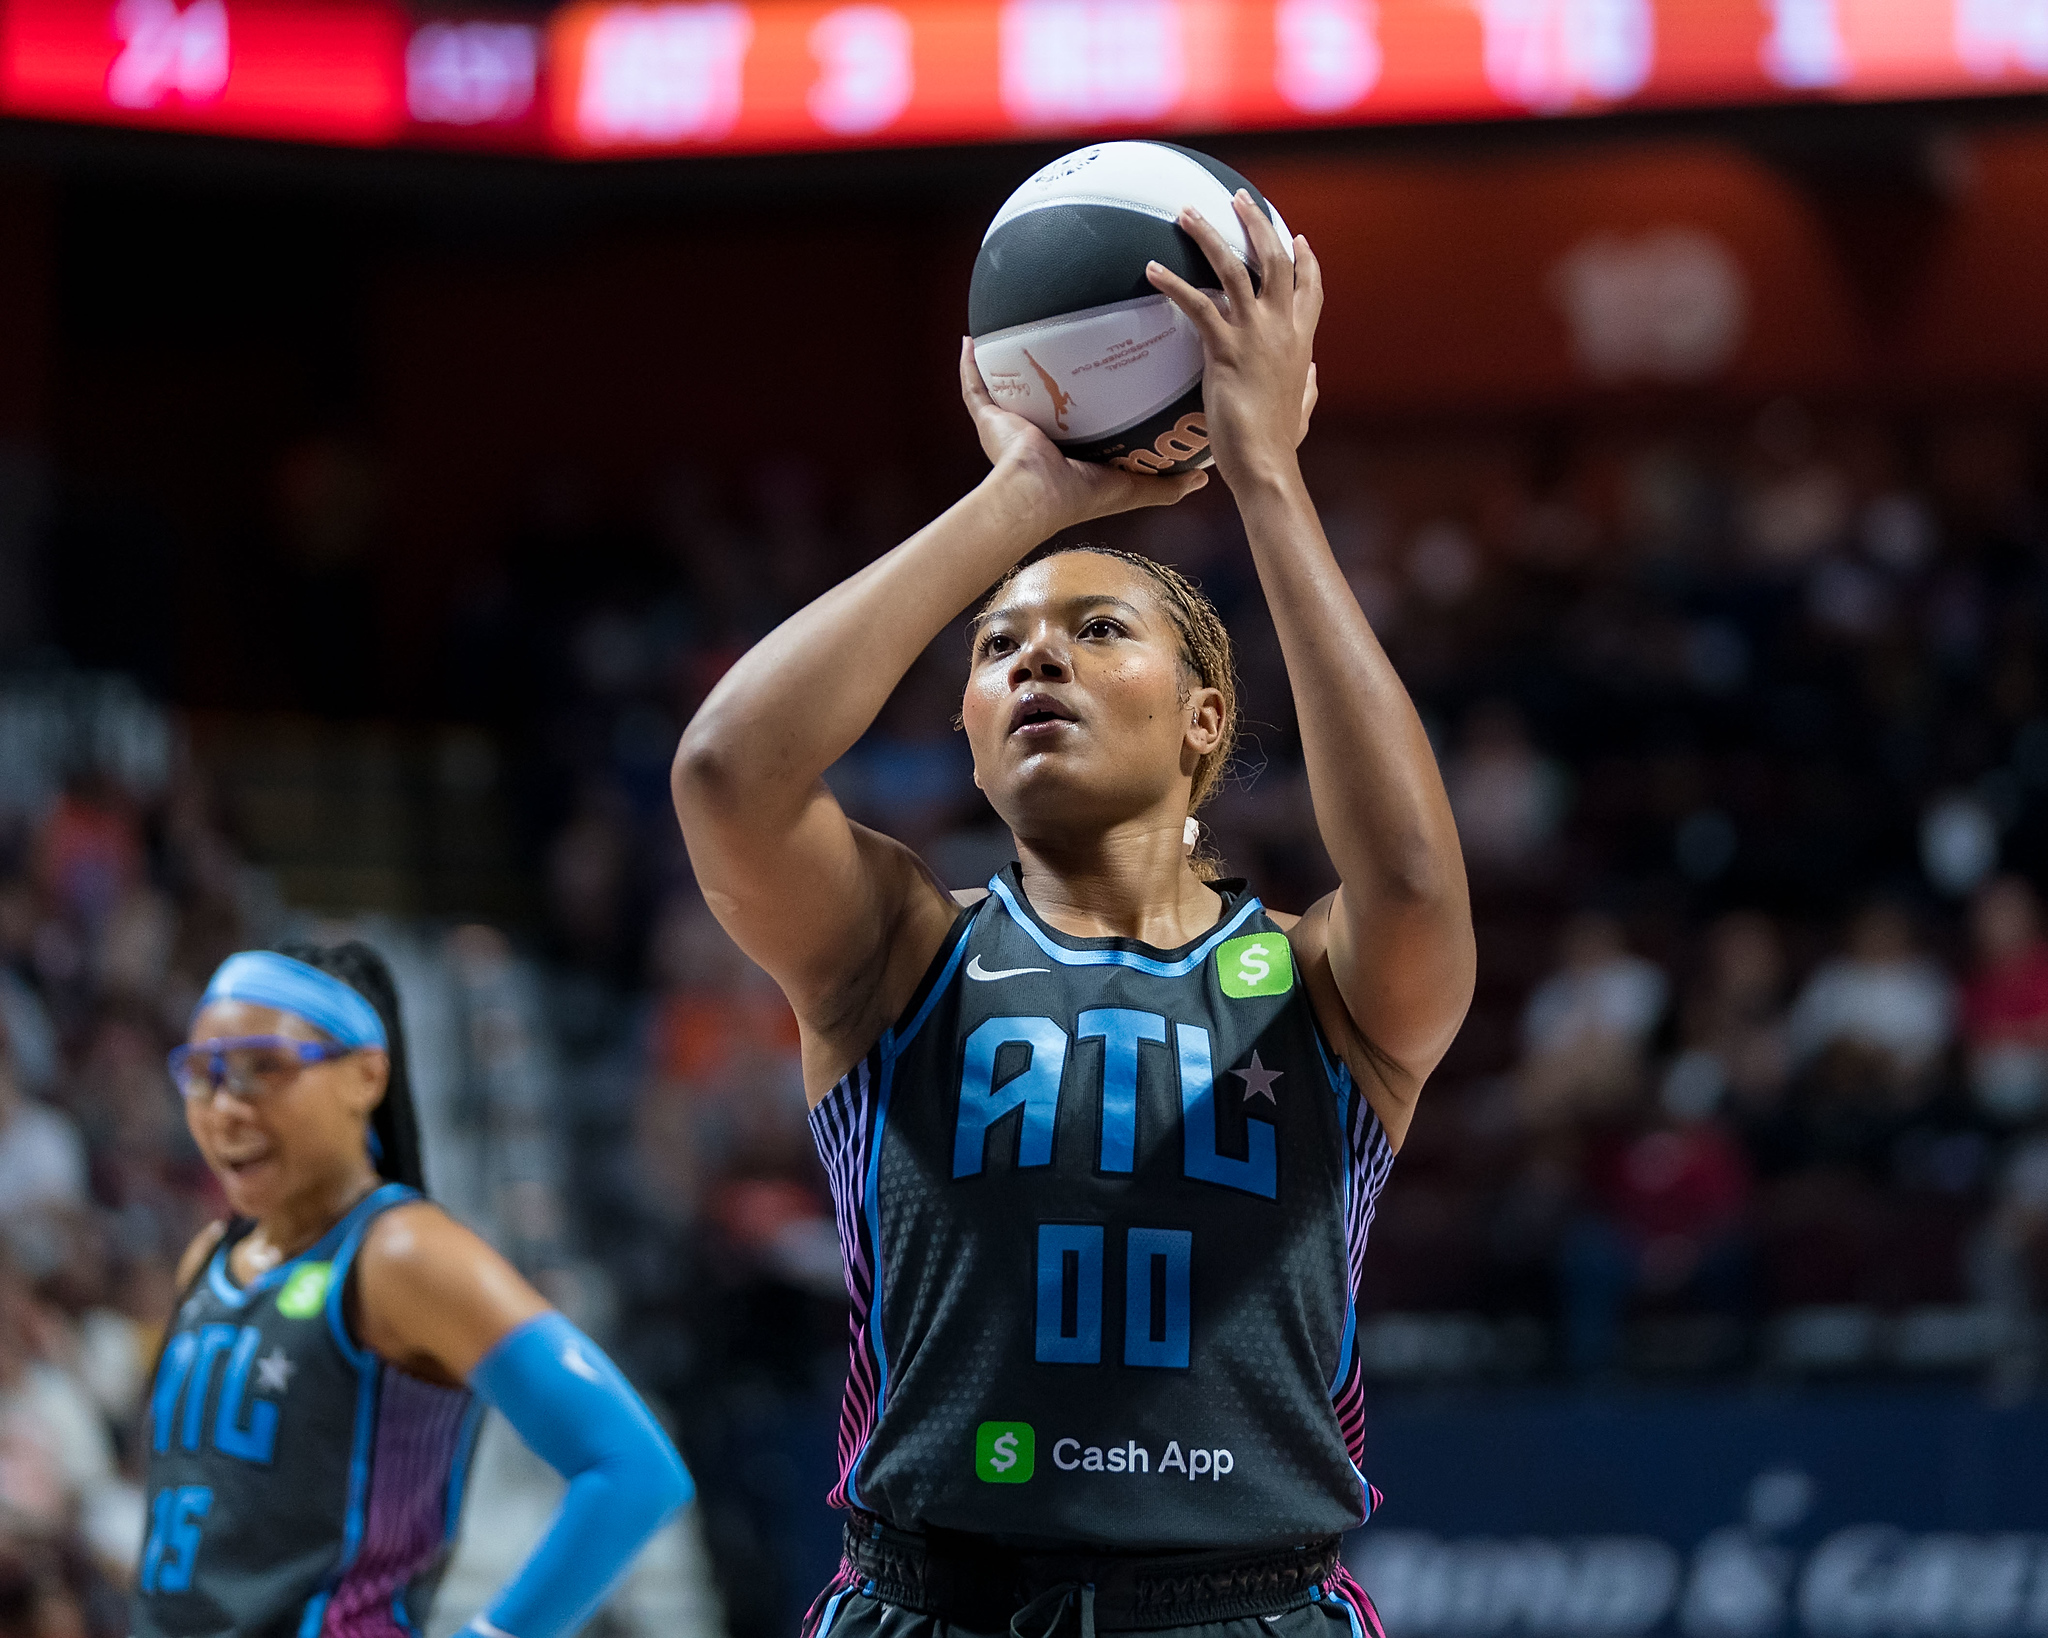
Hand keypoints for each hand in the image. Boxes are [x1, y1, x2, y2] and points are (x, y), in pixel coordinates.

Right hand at [958, 338, 1207, 534]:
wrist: (1035, 496)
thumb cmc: (1080, 495)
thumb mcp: (1132, 487)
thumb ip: (1166, 484)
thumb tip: (1202, 476)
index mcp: (1069, 447)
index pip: (1081, 413)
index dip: (1092, 389)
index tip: (1111, 361)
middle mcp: (1037, 432)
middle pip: (1043, 392)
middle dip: (1051, 367)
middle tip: (1070, 330)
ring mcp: (1009, 423)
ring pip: (1006, 383)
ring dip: (1007, 358)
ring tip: (1018, 323)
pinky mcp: (987, 417)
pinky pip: (973, 384)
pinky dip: (968, 363)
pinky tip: (971, 338)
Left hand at [1145, 193, 1323, 490]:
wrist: (1266, 462)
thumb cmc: (1279, 443)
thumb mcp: (1302, 409)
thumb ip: (1309, 387)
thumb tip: (1314, 374)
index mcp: (1302, 341)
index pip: (1310, 288)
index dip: (1306, 260)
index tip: (1299, 238)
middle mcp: (1282, 328)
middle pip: (1274, 260)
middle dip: (1257, 223)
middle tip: (1239, 197)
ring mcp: (1255, 334)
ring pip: (1234, 268)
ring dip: (1209, 235)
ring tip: (1187, 213)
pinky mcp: (1225, 348)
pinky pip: (1196, 304)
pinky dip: (1174, 282)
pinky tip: (1152, 268)